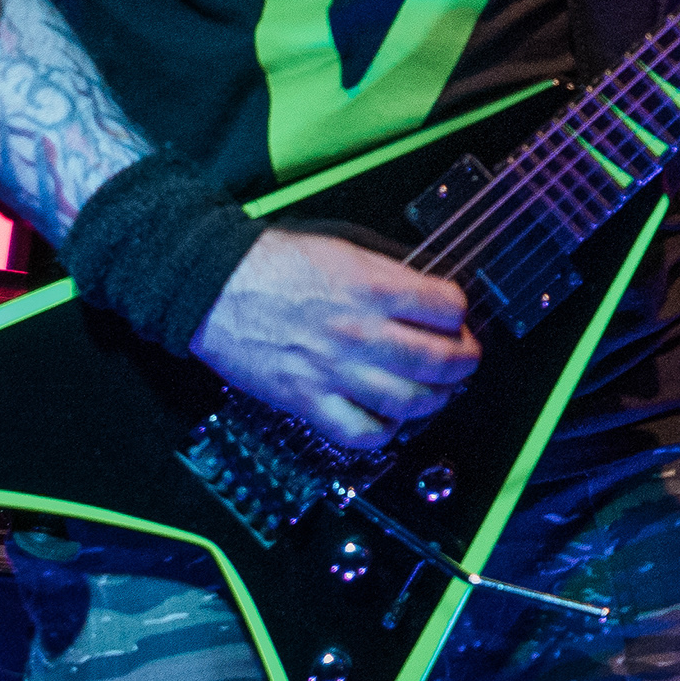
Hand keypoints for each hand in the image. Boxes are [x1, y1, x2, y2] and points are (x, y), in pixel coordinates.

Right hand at [192, 229, 479, 452]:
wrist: (215, 286)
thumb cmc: (275, 263)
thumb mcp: (345, 249)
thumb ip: (389, 273)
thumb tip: (426, 292)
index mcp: (373, 287)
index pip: (447, 306)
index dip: (459, 313)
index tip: (456, 318)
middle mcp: (360, 331)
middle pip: (439, 359)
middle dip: (464, 362)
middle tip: (464, 361)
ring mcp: (334, 370)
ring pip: (410, 400)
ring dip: (436, 399)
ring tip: (438, 392)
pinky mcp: (307, 400)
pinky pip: (361, 431)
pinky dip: (386, 431)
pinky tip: (391, 418)